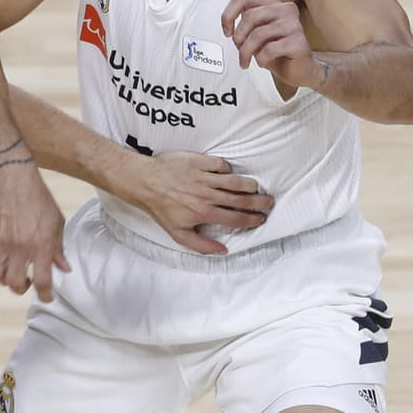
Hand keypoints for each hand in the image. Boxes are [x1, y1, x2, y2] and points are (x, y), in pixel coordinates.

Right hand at [0, 162, 70, 301]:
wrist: (13, 179)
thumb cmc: (38, 199)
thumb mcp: (56, 222)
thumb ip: (58, 248)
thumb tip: (64, 268)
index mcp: (40, 246)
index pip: (43, 281)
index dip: (45, 295)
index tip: (47, 297)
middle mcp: (20, 248)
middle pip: (16, 284)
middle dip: (22, 289)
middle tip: (28, 283)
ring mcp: (2, 243)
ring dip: (6, 280)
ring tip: (13, 273)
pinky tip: (6, 255)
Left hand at [123, 151, 273, 254]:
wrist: (144, 182)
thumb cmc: (160, 208)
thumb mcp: (178, 233)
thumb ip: (201, 245)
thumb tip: (222, 251)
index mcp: (204, 213)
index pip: (237, 218)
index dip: (253, 220)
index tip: (261, 219)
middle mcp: (207, 195)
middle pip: (242, 199)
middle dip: (260, 202)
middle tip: (269, 202)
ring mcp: (203, 177)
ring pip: (235, 181)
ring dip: (249, 185)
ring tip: (255, 188)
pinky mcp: (198, 161)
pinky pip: (221, 164)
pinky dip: (227, 169)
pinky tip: (227, 173)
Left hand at [221, 0, 324, 88]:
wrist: (298, 68)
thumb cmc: (277, 49)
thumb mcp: (256, 28)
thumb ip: (247, 9)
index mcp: (273, 3)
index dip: (228, 15)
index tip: (227, 31)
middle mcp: (285, 9)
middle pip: (249, 16)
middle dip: (238, 37)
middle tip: (239, 49)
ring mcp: (293, 24)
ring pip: (258, 34)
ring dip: (246, 52)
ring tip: (247, 59)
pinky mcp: (298, 42)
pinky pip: (270, 49)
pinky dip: (261, 59)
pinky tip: (263, 61)